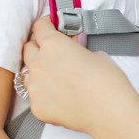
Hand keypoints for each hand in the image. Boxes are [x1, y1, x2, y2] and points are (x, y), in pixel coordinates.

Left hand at [22, 17, 138, 134]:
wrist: (111, 113)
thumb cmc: (108, 83)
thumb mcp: (97, 55)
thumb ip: (77, 49)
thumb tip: (74, 49)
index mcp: (53, 45)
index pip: (39, 27)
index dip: (46, 25)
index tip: (49, 27)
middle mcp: (39, 64)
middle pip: (28, 49)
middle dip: (38, 48)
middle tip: (53, 53)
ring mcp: (35, 87)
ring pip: (28, 74)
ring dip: (38, 72)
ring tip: (56, 79)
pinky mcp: (37, 107)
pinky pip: (35, 97)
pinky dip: (45, 95)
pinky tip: (61, 98)